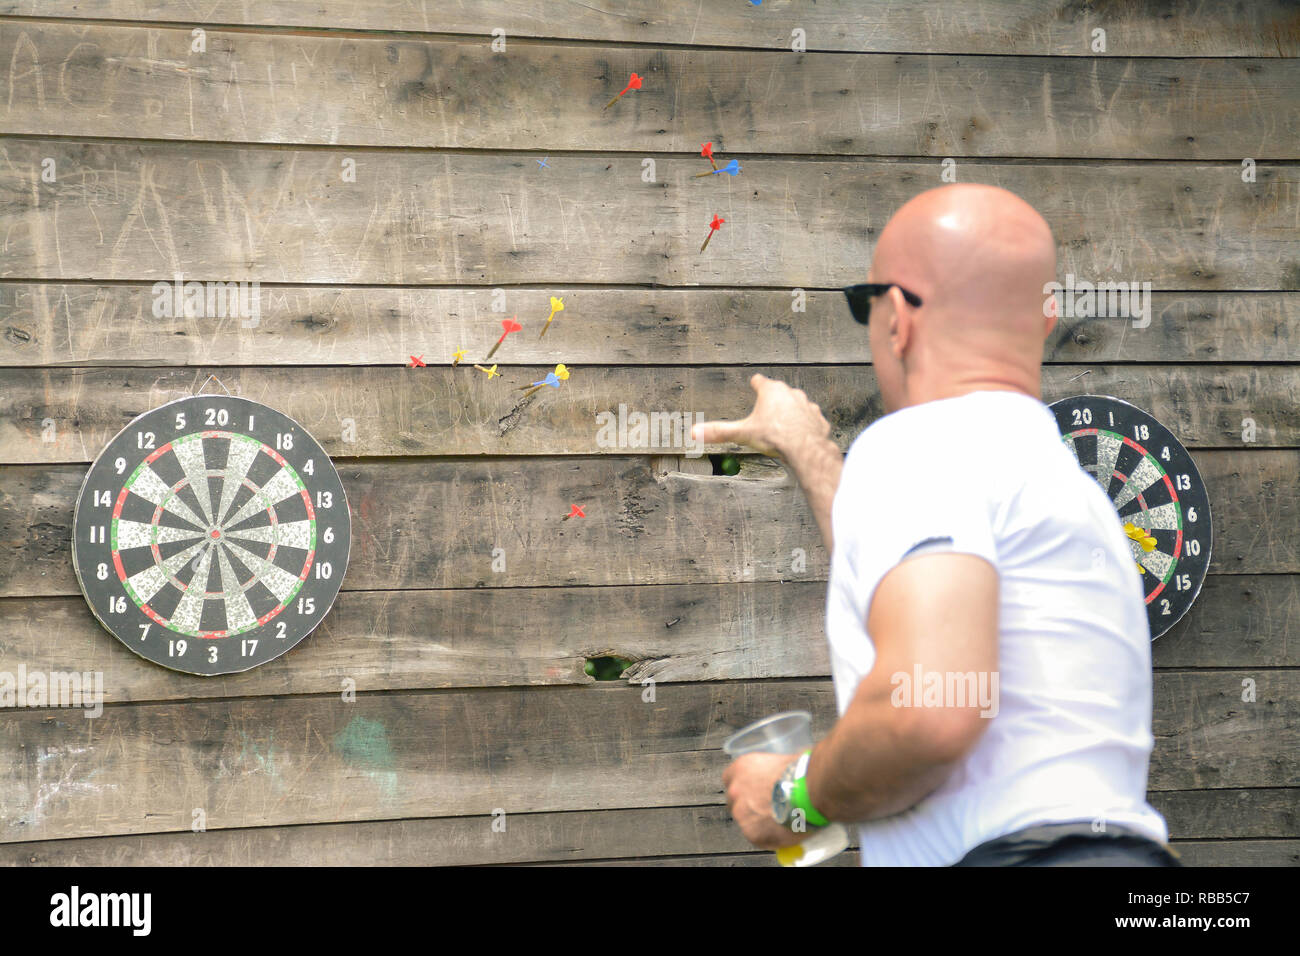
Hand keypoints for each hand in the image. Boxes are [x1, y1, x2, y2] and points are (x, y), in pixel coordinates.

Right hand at [692, 373, 829, 460]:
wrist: (806, 449)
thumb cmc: (776, 437)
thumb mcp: (743, 434)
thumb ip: (719, 432)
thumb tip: (696, 432)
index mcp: (771, 392)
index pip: (760, 381)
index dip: (755, 384)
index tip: (755, 383)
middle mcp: (791, 393)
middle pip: (779, 392)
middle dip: (773, 401)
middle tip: (766, 412)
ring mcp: (807, 405)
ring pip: (796, 404)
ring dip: (790, 412)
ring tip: (783, 426)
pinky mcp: (818, 418)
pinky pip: (809, 419)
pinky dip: (804, 425)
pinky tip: (800, 435)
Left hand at [723, 752, 804, 849]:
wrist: (810, 791)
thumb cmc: (802, 772)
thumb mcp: (781, 761)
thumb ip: (771, 771)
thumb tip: (778, 778)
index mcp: (741, 768)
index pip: (731, 779)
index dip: (745, 788)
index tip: (755, 793)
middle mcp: (736, 790)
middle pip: (735, 802)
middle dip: (749, 807)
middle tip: (768, 810)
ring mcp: (742, 813)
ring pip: (746, 822)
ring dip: (759, 823)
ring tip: (782, 821)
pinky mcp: (752, 833)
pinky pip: (758, 838)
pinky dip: (769, 837)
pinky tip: (784, 830)